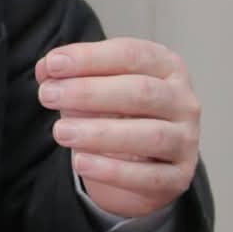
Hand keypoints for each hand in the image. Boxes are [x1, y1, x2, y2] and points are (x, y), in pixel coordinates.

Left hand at [36, 37, 200, 221]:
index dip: (90, 58)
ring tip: (61, 132)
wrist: (139, 165)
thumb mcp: (93, 91)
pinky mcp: (179, 177)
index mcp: (166, 66)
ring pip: (150, 135)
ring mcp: (186, 140)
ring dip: (100, 133)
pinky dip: (112, 171)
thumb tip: (46, 70)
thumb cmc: (117, 115)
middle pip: (141, 91)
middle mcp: (183, 101)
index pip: (131, 54)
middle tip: (47, 95)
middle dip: (89, 92)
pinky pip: (149, 176)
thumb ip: (70, 77)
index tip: (52, 64)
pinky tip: (81, 162)